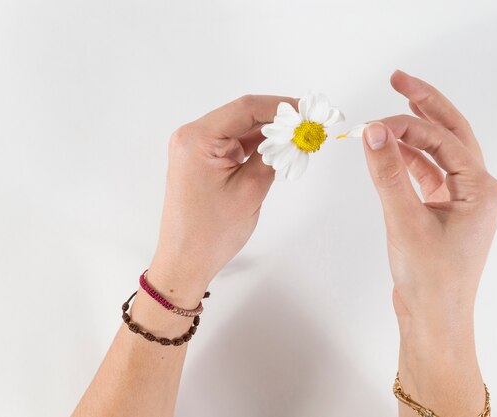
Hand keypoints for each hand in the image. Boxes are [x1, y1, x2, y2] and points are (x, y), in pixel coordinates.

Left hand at [147, 95, 295, 299]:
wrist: (186, 261)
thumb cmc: (211, 232)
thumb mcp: (250, 189)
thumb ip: (273, 155)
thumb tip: (295, 134)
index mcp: (197, 139)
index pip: (246, 108)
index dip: (282, 106)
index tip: (309, 112)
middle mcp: (192, 137)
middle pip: (243, 116)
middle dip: (279, 120)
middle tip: (311, 126)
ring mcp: (197, 149)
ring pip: (242, 130)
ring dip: (271, 134)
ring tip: (301, 139)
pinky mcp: (204, 161)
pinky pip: (236, 144)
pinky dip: (259, 146)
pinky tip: (282, 150)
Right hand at [362, 70, 496, 414]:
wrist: (433, 319)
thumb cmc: (429, 278)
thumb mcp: (405, 220)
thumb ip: (388, 172)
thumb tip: (372, 131)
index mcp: (481, 189)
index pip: (443, 140)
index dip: (407, 126)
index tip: (372, 124)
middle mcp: (477, 190)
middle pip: (451, 134)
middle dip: (425, 106)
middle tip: (398, 79)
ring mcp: (461, 201)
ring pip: (439, 153)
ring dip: (413, 135)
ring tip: (387, 115)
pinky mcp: (444, 212)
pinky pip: (428, 175)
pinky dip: (408, 161)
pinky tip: (389, 152)